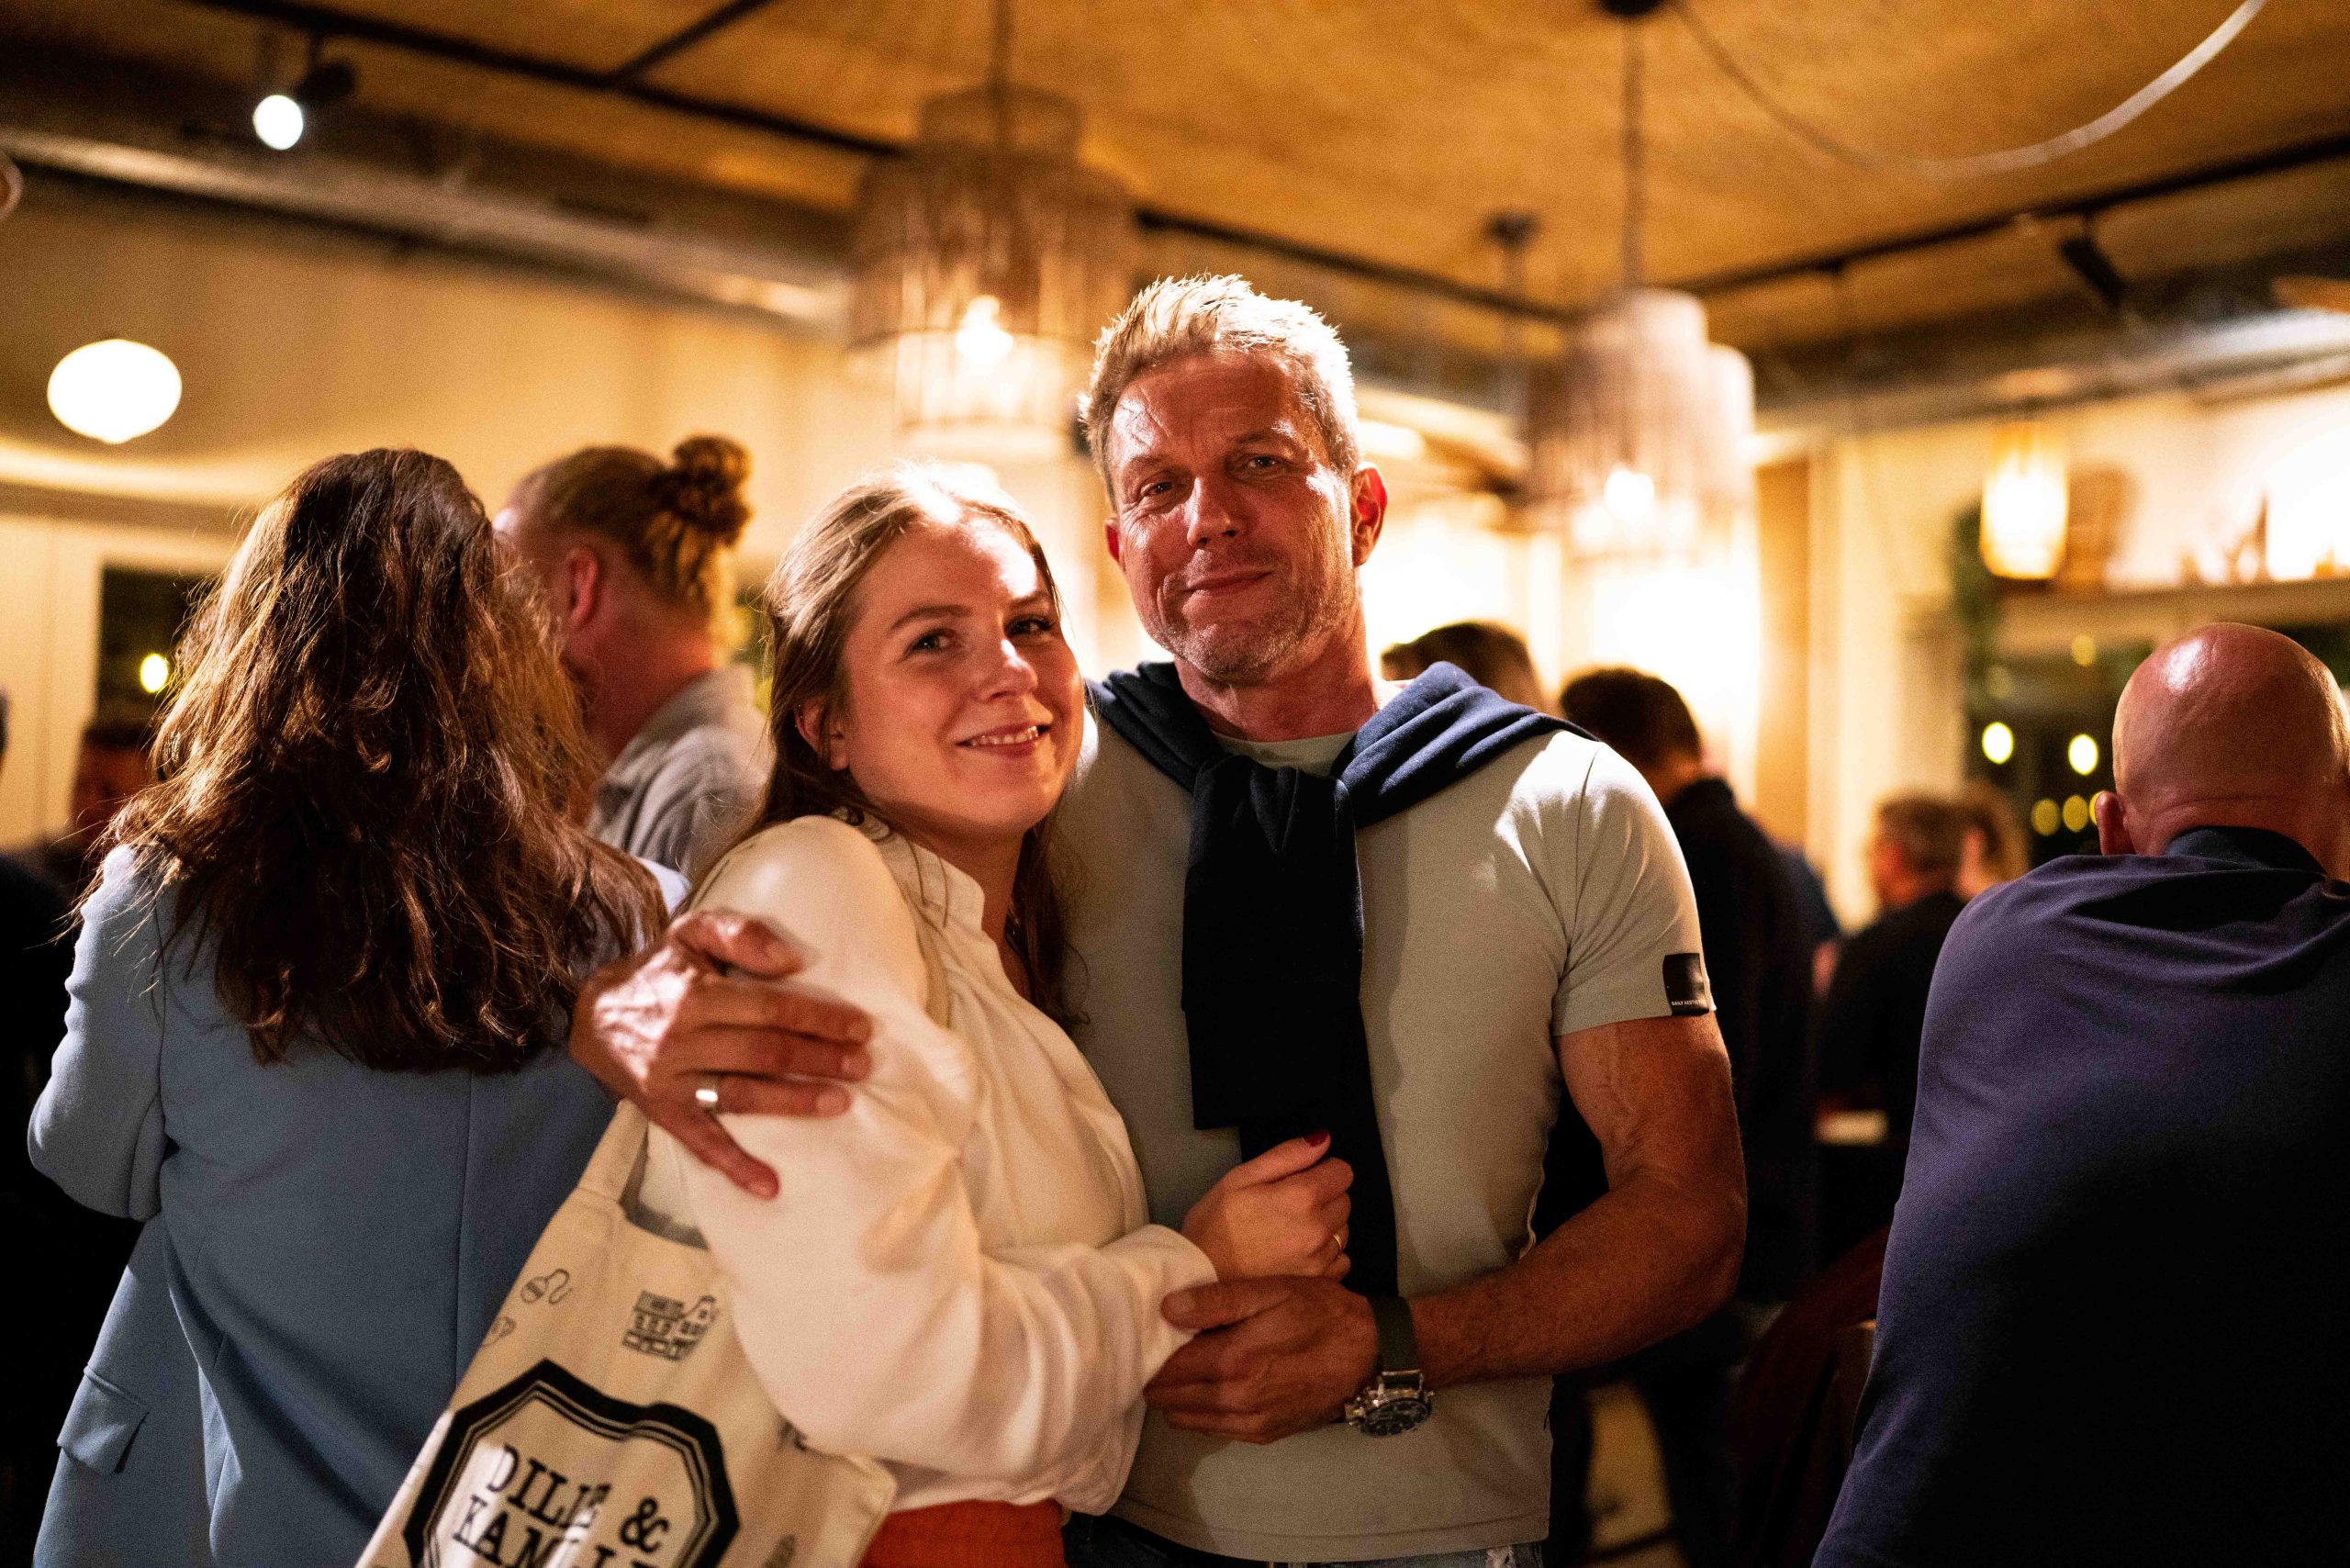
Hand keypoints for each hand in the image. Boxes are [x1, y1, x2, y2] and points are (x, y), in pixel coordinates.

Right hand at [570, 910, 873, 1197]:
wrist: (591, 1015)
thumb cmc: (658, 972)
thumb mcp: (691, 932)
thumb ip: (741, 935)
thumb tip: (792, 961)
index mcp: (695, 994)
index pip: (770, 1009)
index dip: (819, 1019)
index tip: (860, 1028)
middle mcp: (682, 1039)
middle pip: (764, 1052)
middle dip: (819, 1059)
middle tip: (863, 1065)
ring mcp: (671, 1081)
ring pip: (742, 1094)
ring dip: (793, 1102)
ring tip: (840, 1102)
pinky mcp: (663, 1112)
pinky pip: (701, 1142)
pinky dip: (735, 1166)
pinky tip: (770, 1186)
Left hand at [1144, 1277, 1379, 1442]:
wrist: (1370, 1355)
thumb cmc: (1320, 1312)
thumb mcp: (1272, 1291)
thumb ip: (1218, 1300)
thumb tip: (1166, 1308)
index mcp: (1232, 1361)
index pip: (1167, 1368)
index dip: (1151, 1353)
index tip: (1147, 1336)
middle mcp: (1234, 1400)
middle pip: (1169, 1399)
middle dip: (1157, 1378)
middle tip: (1158, 1352)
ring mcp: (1249, 1424)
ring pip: (1186, 1420)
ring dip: (1176, 1399)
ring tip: (1181, 1370)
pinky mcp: (1263, 1435)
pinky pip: (1213, 1430)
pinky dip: (1200, 1414)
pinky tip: (1209, 1389)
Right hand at [1182, 1135, 1351, 1281]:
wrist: (1201, 1277)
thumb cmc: (1215, 1223)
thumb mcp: (1241, 1177)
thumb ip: (1287, 1155)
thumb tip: (1323, 1140)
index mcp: (1301, 1197)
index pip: (1343, 1172)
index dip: (1322, 1170)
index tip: (1300, 1179)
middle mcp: (1319, 1229)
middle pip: (1344, 1200)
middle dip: (1324, 1197)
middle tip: (1289, 1206)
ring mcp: (1321, 1260)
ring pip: (1343, 1230)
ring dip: (1326, 1226)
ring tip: (1291, 1232)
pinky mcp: (1319, 1282)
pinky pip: (1341, 1260)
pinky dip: (1328, 1254)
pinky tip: (1301, 1254)